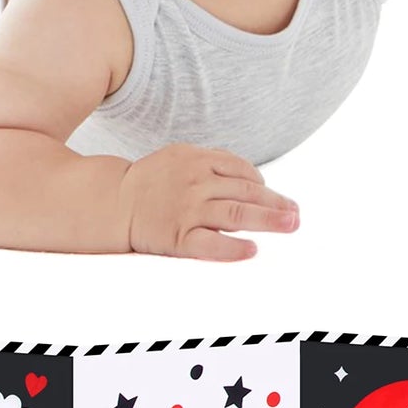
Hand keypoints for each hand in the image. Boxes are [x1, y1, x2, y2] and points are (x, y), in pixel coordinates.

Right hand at [120, 144, 298, 260]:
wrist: (110, 202)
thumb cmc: (150, 183)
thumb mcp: (180, 157)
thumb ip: (212, 163)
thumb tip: (252, 177)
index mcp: (197, 160)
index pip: (242, 170)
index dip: (263, 185)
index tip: (276, 198)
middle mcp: (196, 183)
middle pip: (246, 192)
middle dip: (276, 203)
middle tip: (296, 214)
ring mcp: (188, 210)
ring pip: (236, 214)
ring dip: (268, 220)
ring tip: (290, 225)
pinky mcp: (178, 237)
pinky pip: (211, 244)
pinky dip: (233, 247)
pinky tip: (252, 250)